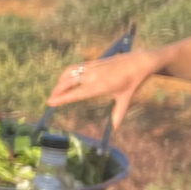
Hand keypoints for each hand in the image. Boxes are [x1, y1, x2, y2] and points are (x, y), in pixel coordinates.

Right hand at [44, 48, 159, 129]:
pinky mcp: (93, 62)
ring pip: (70, 73)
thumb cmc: (133, 81)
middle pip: (68, 82)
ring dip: (61, 81)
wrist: (139, 61)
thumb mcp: (126, 98)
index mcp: (99, 86)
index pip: (76, 93)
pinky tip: (66, 78)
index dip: (62, 98)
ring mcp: (92, 67)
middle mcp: (92, 76)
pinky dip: (67, 73)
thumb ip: (119, 113)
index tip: (51, 102)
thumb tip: (116, 128)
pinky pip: (76, 67)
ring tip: (56, 90)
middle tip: (51, 99)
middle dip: (57, 90)